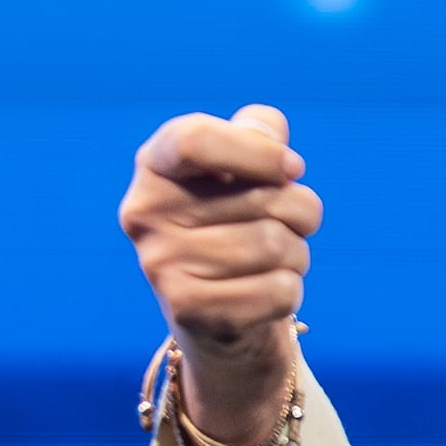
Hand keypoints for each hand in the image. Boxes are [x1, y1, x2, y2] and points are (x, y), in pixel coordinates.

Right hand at [122, 102, 318, 442]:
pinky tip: (266, 291)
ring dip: (298, 253)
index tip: (293, 168)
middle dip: (300, 211)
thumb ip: (258, 133)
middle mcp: (145, 212)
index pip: (196, 139)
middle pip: (264, 198)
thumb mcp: (244, 170)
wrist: (219, 314)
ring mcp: (160, 264)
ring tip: (276, 259)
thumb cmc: (238, 224)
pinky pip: (278, 291)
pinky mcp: (187, 310)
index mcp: (155, 165)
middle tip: (290, 224)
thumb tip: (269, 131)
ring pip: (275, 246)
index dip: (259, 150)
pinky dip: (290, 291)